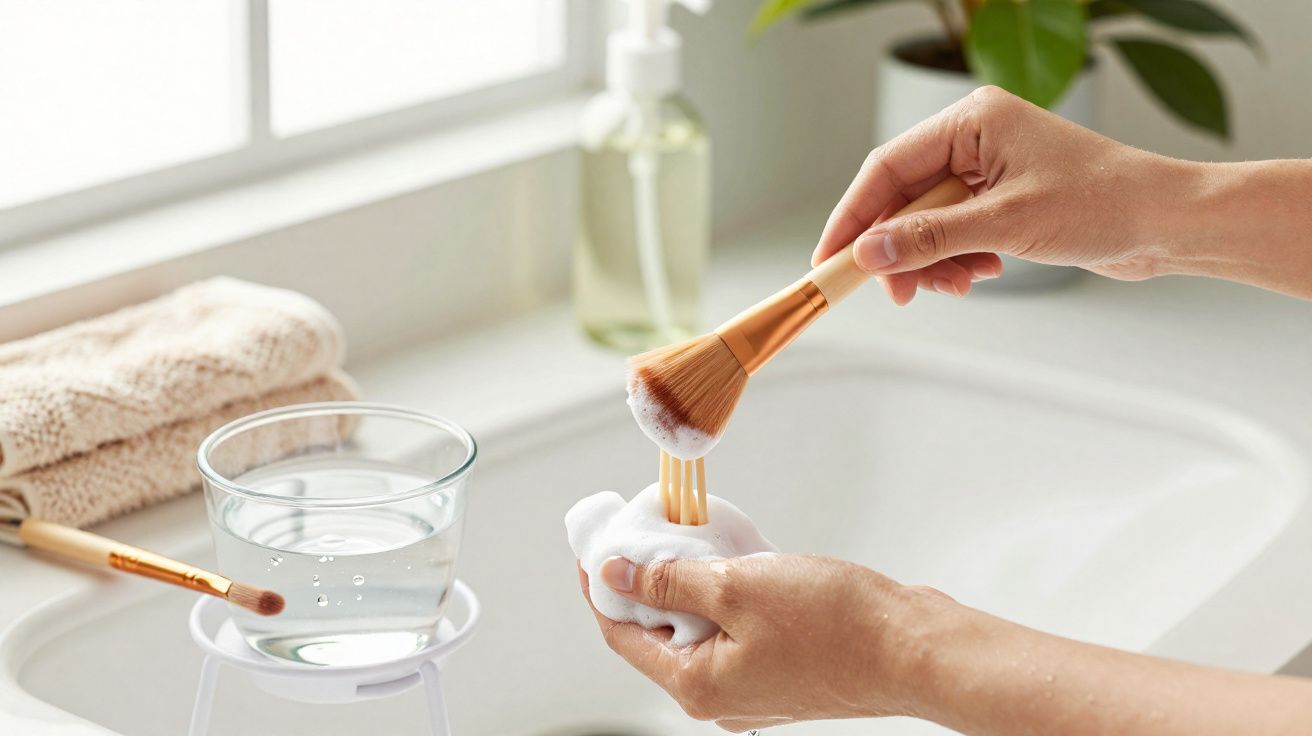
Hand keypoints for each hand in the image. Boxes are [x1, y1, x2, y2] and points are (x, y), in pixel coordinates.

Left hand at [577, 553, 950, 731]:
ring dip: (690, 583)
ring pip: (698, 628)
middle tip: (647, 531)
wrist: (914, 648)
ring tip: (692, 538)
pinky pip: (734, 629)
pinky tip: (736, 559)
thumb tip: (615, 575)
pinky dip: (726, 594)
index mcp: (698, 686)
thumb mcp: (736, 586)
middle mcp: (720, 696)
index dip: (603, 588)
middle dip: (647, 581)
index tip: (596, 547)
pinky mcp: (781, 668)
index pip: (622, 635)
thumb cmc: (837, 627)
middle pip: (657, 634)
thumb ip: (669, 581)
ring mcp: (752, 685)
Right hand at [812, 85, 1205, 303]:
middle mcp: (975, 139)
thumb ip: (928, 238)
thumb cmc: (1103, 204)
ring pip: (926, 222)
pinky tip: (979, 274)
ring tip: (954, 286)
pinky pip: (953, 232)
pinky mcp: (1002, 199)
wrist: (1166, 223)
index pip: (887, 168)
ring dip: (930, 261)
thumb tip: (868, 255)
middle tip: (897, 293)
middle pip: (903, 199)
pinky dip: (955, 260)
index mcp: (971, 121)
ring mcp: (988, 170)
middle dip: (898, 250)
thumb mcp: (1004, 225)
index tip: (830, 260)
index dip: (853, 218)